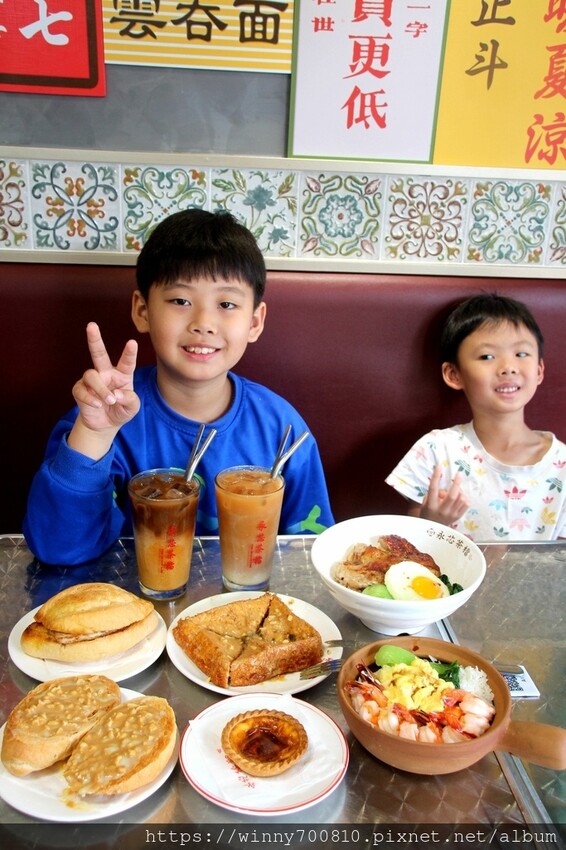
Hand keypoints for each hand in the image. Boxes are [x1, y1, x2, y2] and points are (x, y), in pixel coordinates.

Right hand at [68, 323, 139, 457]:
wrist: (105, 424)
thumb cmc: (121, 410)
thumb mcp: (132, 407)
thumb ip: (129, 400)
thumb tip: (116, 394)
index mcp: (122, 374)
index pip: (127, 362)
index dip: (129, 353)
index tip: (132, 342)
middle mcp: (106, 373)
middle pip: (99, 353)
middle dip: (94, 340)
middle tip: (91, 325)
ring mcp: (92, 380)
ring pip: (91, 375)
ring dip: (101, 390)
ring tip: (109, 401)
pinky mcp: (80, 390)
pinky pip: (82, 390)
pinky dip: (90, 399)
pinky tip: (98, 405)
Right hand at [419, 465, 468, 525]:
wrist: (432, 529)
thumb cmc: (427, 512)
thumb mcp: (425, 502)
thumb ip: (433, 493)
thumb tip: (444, 485)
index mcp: (431, 506)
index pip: (433, 489)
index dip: (436, 476)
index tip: (439, 466)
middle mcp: (442, 510)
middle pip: (452, 495)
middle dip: (456, 483)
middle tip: (459, 474)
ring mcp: (451, 514)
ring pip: (461, 499)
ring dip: (460, 490)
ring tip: (457, 489)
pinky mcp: (458, 517)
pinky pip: (466, 504)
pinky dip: (464, 497)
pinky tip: (460, 496)